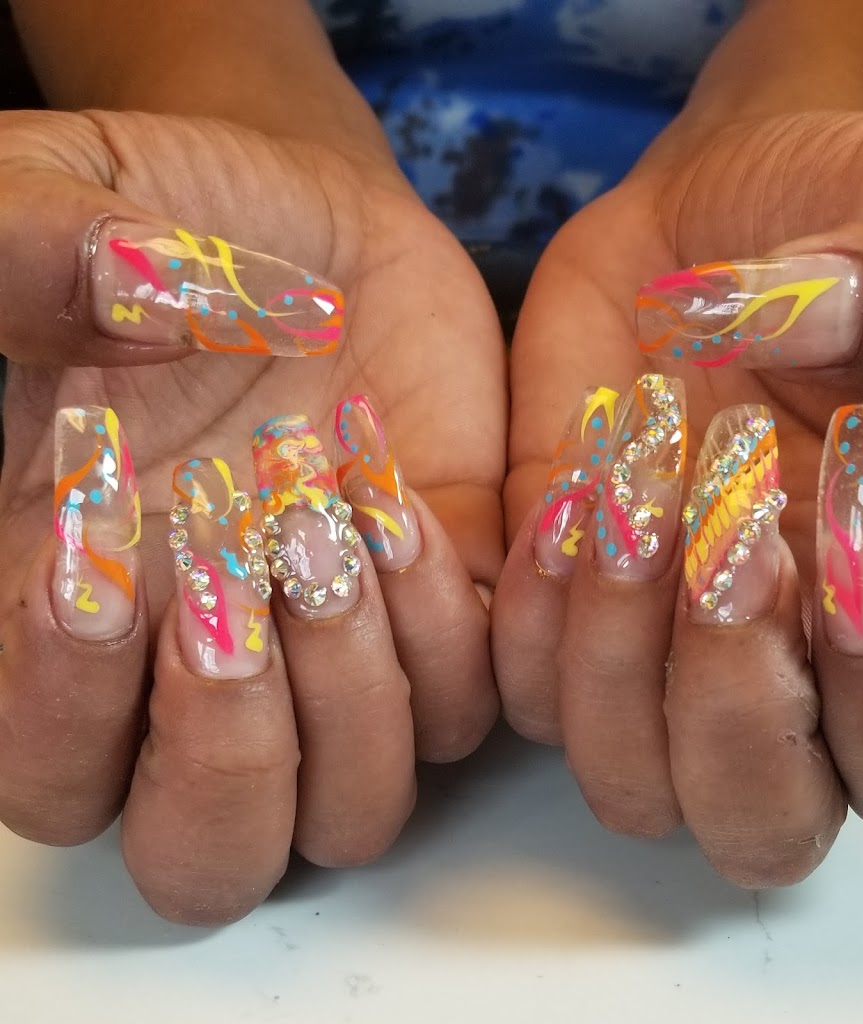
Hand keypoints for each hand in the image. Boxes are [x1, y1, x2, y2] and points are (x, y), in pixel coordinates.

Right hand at [0, 109, 504, 920]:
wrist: (310, 231)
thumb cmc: (166, 222)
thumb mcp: (53, 201)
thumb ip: (23, 254)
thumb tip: (122, 311)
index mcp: (74, 618)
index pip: (53, 780)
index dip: (65, 710)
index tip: (104, 555)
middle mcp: (204, 673)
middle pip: (212, 857)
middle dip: (230, 751)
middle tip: (243, 578)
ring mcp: (337, 658)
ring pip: (357, 806)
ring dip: (355, 685)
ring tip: (333, 515)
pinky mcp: (446, 614)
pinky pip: (468, 710)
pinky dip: (449, 632)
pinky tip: (402, 503)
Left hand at [494, 110, 862, 884]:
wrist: (708, 226)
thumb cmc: (841, 222)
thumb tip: (803, 324)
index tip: (840, 550)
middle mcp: (784, 654)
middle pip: (759, 820)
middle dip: (729, 706)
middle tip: (721, 541)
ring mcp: (654, 641)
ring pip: (622, 773)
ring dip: (611, 653)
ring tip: (627, 492)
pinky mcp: (557, 601)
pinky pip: (520, 689)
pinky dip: (527, 617)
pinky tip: (562, 495)